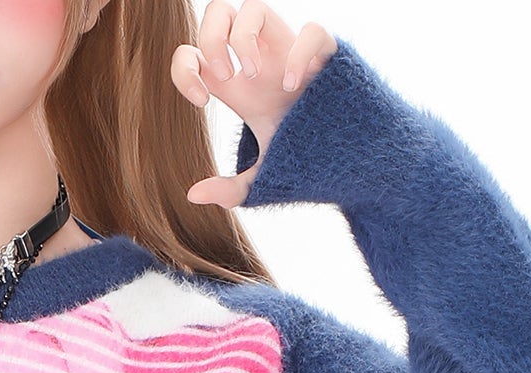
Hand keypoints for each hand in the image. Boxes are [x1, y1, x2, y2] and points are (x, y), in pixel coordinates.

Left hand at [171, 2, 337, 209]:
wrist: (346, 158)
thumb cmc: (301, 157)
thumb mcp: (261, 179)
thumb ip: (228, 190)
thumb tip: (192, 195)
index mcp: (237, 84)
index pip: (192, 53)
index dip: (184, 71)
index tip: (201, 102)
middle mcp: (259, 58)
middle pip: (217, 13)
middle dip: (211, 39)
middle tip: (226, 78)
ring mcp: (289, 52)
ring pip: (253, 6)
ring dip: (242, 37)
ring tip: (253, 75)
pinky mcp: (324, 54)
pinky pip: (311, 30)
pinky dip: (298, 53)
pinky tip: (292, 87)